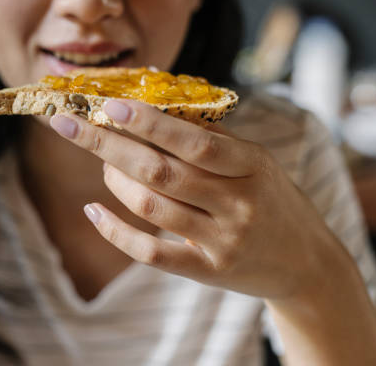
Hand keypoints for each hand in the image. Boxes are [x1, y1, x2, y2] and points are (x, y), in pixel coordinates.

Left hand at [49, 99, 344, 299]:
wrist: (307, 263)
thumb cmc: (273, 200)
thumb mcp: (256, 163)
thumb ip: (211, 138)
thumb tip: (152, 107)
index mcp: (252, 165)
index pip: (195, 141)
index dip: (151, 124)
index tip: (110, 105)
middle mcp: (238, 203)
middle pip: (161, 172)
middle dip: (107, 145)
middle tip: (68, 124)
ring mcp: (223, 241)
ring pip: (151, 207)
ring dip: (114, 181)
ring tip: (100, 162)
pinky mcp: (209, 271)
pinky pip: (153, 254)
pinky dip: (116, 232)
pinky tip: (92, 211)